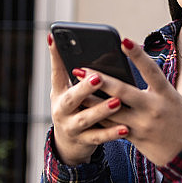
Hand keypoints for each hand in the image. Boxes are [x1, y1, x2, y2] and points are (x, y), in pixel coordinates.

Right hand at [48, 34, 128, 165]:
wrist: (68, 144)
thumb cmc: (73, 107)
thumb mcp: (66, 90)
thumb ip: (71, 69)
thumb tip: (63, 37)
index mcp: (58, 94)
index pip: (56, 72)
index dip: (55, 56)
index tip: (56, 38)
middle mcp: (61, 111)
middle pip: (71, 99)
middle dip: (84, 88)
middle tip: (98, 78)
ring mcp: (72, 128)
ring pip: (86, 119)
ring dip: (101, 111)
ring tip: (117, 102)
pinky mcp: (85, 141)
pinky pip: (99, 137)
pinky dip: (111, 133)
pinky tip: (126, 128)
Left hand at [92, 38, 181, 166]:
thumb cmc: (179, 118)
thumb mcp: (172, 97)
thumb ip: (152, 87)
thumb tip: (126, 71)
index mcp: (166, 94)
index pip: (151, 70)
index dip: (138, 55)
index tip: (124, 40)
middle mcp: (154, 108)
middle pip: (123, 91)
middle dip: (100, 79)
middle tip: (81, 69)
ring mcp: (143, 125)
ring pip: (111, 111)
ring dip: (91, 100)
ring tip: (75, 88)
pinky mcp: (135, 137)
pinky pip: (112, 126)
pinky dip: (98, 116)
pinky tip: (84, 108)